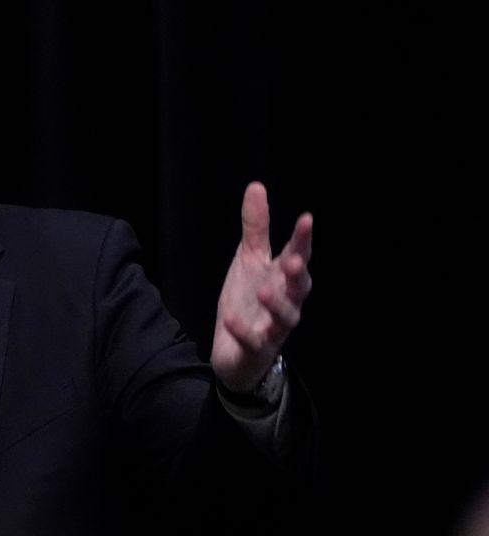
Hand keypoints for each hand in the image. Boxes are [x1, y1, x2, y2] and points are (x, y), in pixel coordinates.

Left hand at [212, 182, 312, 393]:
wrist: (235, 349)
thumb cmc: (249, 300)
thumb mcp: (250, 259)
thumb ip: (256, 227)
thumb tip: (256, 186)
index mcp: (284, 278)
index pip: (298, 255)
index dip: (303, 239)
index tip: (306, 219)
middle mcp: (285, 302)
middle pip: (299, 288)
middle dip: (298, 274)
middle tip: (293, 260)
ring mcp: (273, 328)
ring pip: (285, 318)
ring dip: (277, 304)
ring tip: (264, 289)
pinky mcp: (256, 348)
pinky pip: (253, 340)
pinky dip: (244, 330)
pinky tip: (230, 318)